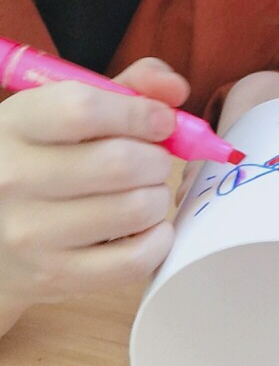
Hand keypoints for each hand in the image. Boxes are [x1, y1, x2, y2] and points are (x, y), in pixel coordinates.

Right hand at [0, 57, 188, 330]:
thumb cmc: (41, 162)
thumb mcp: (63, 113)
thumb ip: (126, 89)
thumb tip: (176, 90)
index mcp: (15, 125)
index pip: (84, 109)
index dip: (138, 112)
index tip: (161, 121)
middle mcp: (13, 178)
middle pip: (119, 162)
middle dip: (157, 158)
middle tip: (154, 161)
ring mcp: (30, 233)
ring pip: (135, 209)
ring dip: (158, 197)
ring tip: (145, 193)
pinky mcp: (54, 277)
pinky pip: (134, 260)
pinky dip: (158, 240)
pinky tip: (147, 228)